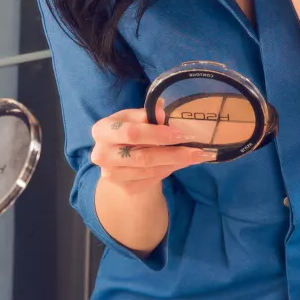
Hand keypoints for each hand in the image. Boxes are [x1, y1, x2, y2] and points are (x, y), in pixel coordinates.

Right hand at [90, 108, 215, 193]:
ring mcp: (112, 174)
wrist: (118, 156)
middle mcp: (102, 154)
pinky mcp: (125, 187)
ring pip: (150, 170)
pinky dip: (170, 170)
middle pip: (142, 157)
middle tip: (197, 150)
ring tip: (195, 155)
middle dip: (173, 153)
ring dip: (176, 163)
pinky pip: (152, 179)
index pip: (131, 133)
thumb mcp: (134, 117)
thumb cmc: (127, 130)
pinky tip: (181, 162)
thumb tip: (162, 111)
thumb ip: (147, 114)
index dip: (157, 134)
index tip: (180, 133)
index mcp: (102, 130)